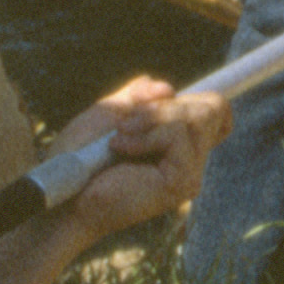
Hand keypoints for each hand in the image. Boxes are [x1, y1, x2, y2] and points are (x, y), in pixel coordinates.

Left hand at [47, 79, 227, 239]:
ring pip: (199, 116)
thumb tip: (166, 87)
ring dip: (154, 117)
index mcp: (180, 145)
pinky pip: (179, 135)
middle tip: (128, 124)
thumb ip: (139, 97)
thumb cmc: (80, 160)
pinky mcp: (182, 181)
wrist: (63, 196)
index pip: (220, 114)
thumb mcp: (110, 115)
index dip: (201, 99)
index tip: (161, 103)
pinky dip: (148, 134)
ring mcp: (190, 172)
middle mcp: (192, 160)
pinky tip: (121, 148)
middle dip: (168, 104)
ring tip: (121, 136)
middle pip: (213, 106)